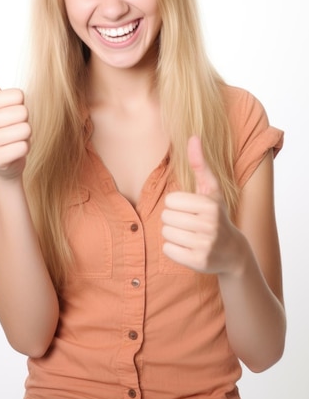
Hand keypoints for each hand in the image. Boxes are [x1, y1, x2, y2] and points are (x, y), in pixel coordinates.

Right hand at [0, 52, 30, 179]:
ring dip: (25, 136)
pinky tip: (13, 152)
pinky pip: (23, 147)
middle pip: (22, 113)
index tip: (11, 113)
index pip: (18, 95)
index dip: (21, 105)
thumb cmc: (4, 127)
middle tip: (14, 129)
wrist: (4, 161)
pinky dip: (24, 149)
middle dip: (25, 122)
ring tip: (14, 140)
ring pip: (24, 130)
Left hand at [161, 136, 241, 274]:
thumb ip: (199, 164)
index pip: (170, 201)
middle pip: (166, 217)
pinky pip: (168, 250)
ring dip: (173, 234)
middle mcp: (209, 225)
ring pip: (166, 233)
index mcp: (209, 205)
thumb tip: (193, 136)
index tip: (191, 210)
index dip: (177, 205)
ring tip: (190, 235)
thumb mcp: (210, 190)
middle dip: (174, 220)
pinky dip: (174, 249)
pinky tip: (189, 248)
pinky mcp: (198, 262)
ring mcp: (204, 245)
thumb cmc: (216, 215)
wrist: (232, 252)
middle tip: (190, 224)